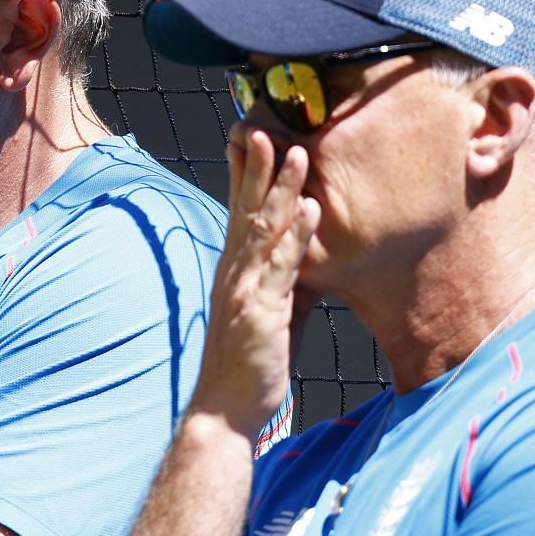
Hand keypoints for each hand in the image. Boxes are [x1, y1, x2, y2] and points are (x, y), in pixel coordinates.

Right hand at [190, 126, 319, 436]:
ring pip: (263, 230)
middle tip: (264, 124)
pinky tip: (310, 210)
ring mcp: (245, 290)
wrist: (224, 411)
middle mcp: (233, 272)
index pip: (238, 212)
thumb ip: (280, 279)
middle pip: (245, 209)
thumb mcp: (266, 310)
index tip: (249, 135)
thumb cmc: (247, 363)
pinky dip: (296, 237)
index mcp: (233, 270)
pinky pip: (282, 267)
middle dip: (256, 166)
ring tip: (298, 153)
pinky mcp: (261, 312)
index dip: (243, 173)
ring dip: (281, 189)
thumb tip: (302, 254)